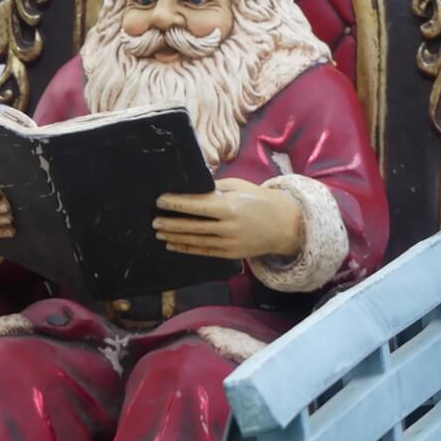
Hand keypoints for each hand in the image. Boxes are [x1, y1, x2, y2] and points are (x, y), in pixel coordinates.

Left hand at [154, 177, 301, 259]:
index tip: (160, 201)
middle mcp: (228, 226)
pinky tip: (173, 245)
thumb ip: (216, 188)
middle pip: (193, 225)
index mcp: (230, 206)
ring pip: (196, 240)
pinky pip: (204, 251)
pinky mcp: (230, 253)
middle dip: (171, 223)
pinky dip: (187, 248)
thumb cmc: (259, 200)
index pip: (197, 205)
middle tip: (154, 220)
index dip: (177, 203)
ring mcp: (229, 242)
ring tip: (160, 232)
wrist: (286, 225)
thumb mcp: (239, 187)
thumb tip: (192, 187)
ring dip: (175, 237)